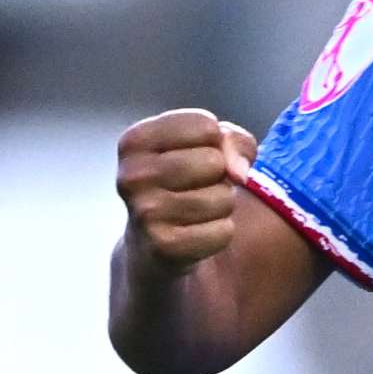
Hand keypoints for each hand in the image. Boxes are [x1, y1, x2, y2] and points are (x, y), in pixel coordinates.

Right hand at [116, 108, 259, 267]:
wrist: (152, 244)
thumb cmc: (182, 184)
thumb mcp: (202, 146)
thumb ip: (230, 140)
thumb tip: (240, 173)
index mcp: (134, 141)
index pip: (206, 126)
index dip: (215, 142)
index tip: (195, 156)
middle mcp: (132, 176)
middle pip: (215, 161)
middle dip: (220, 176)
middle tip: (196, 189)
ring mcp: (145, 213)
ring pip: (223, 197)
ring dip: (222, 206)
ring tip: (195, 212)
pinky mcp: (164, 247)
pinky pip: (223, 231)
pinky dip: (220, 234)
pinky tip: (196, 234)